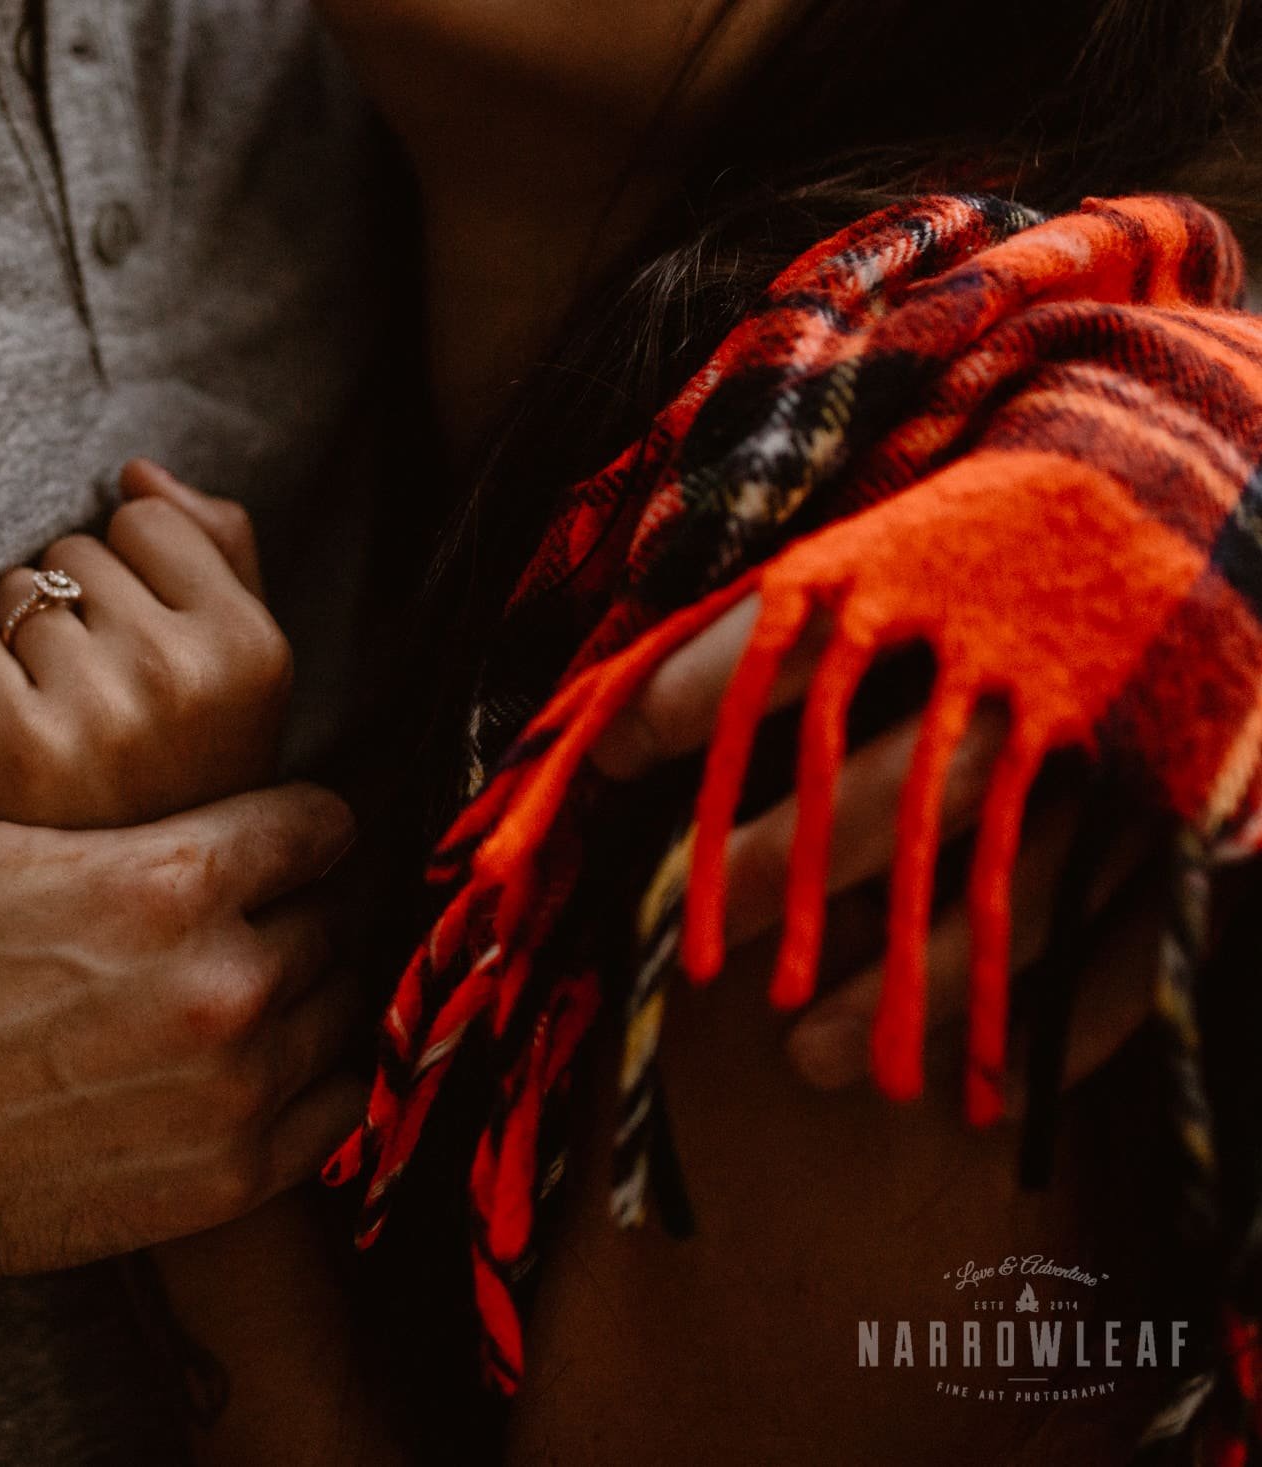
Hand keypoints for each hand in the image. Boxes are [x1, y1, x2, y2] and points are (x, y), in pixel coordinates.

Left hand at [0, 460, 291, 827]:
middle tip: (97, 691)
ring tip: (57, 711)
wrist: (119, 906)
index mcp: (254, 648)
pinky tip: (4, 728)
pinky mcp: (20, 746)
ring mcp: (102, 712)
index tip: (144, 640)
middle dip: (72, 603)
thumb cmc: (180, 767)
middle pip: (75, 550)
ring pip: (14, 592)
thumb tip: (136, 471)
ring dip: (17, 637)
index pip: (145, 518)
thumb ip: (215, 552)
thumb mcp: (238, 670)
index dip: (130, 572)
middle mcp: (185, 674)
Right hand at [0, 727, 364, 1275]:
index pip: (319, 823)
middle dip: (291, 907)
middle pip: (330, 918)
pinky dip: (314, 1081)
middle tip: (247, 916)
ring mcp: (232, 1090)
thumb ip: (14, 718)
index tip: (276, 834)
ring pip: (338, 1010)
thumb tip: (43, 653)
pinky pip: (340, 1110)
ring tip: (250, 990)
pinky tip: (266, 1067)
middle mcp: (224, 981)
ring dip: (304, 993)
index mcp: (173, 877)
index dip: (295, 820)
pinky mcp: (225, 1178)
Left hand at [591, 592, 1156, 1099]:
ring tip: (806, 1054)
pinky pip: (1129, 948)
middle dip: (777, 882)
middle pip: (872, 799)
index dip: (676, 706)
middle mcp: (1020, 659)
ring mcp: (1120, 744)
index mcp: (937, 572)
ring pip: (991, 900)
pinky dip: (1049, 1029)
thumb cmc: (1015, 538)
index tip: (604, 763)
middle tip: (708, 957)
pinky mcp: (1206, 810)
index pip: (774, 650)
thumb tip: (623, 712)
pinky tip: (977, 1090)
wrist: (1221, 495)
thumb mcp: (906, 536)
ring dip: (896, 995)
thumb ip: (793, 611)